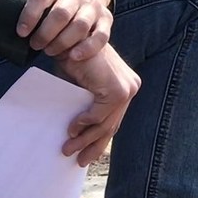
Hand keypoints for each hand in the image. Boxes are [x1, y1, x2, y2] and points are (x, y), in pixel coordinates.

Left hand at [16, 0, 113, 60]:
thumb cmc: (54, 7)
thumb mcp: (43, 1)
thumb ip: (31, 11)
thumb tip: (7, 29)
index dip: (29, 15)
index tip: (22, 33)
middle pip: (61, 13)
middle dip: (45, 33)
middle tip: (36, 45)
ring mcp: (93, 4)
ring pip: (80, 25)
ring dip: (62, 42)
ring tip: (50, 52)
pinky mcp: (107, 18)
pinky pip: (101, 36)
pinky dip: (87, 48)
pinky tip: (74, 56)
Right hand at [57, 44, 140, 166]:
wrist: (70, 36)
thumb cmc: (73, 57)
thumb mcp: (81, 86)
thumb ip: (86, 105)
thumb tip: (77, 134)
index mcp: (125, 86)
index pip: (113, 119)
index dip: (99, 140)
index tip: (86, 156)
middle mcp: (130, 87)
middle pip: (111, 125)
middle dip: (93, 146)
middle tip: (78, 161)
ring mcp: (126, 88)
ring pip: (105, 124)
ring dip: (84, 140)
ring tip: (67, 150)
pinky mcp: (116, 90)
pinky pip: (98, 115)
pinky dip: (83, 124)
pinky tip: (71, 130)